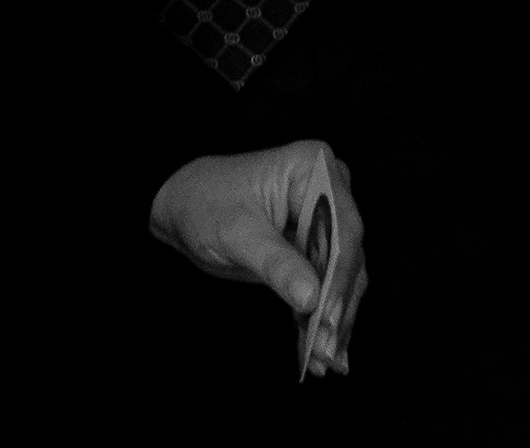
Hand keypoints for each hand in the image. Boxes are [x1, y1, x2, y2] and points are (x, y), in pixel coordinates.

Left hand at [148, 141, 367, 373]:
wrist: (183, 206)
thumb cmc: (205, 204)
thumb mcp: (237, 233)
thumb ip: (276, 264)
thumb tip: (312, 298)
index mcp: (313, 168)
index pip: (341, 230)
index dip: (339, 277)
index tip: (327, 316)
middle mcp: (329, 190)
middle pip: (346, 256)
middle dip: (336, 305)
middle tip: (327, 348)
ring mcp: (325, 220)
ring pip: (342, 277)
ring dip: (333, 320)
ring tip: (325, 360)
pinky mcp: (315, 248)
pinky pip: (327, 286)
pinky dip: (321, 319)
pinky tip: (319, 353)